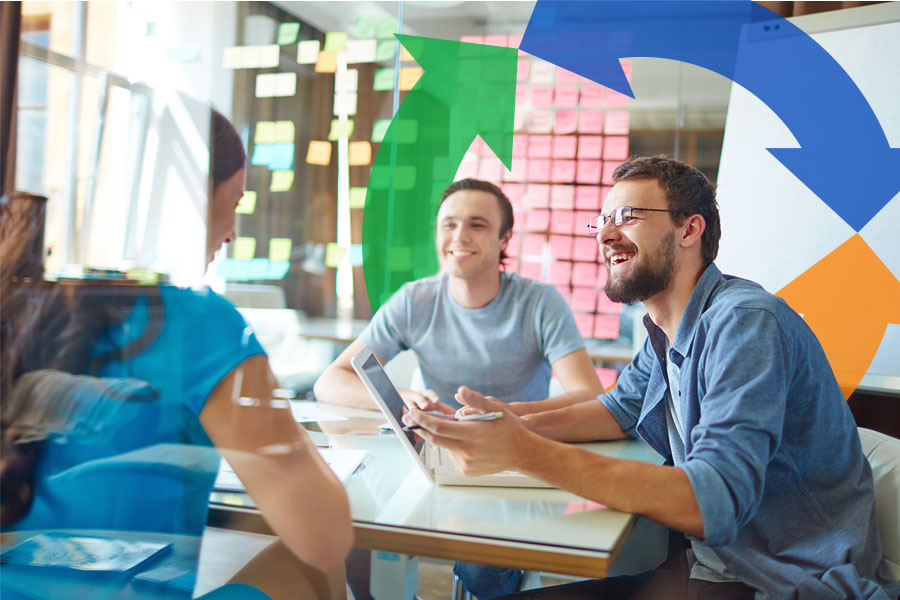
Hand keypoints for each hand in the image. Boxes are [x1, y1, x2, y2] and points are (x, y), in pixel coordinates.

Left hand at [407, 386, 534, 475]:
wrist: (522, 453)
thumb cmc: (509, 429)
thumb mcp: (495, 408)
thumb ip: (475, 400)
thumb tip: (459, 391)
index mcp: (472, 433)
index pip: (438, 426)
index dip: (422, 419)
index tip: (413, 413)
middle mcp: (467, 450)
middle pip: (435, 439)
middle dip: (422, 428)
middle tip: (412, 419)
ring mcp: (466, 463)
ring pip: (445, 447)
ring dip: (441, 437)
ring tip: (452, 428)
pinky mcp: (467, 470)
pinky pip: (453, 456)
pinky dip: (453, 447)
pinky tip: (465, 442)